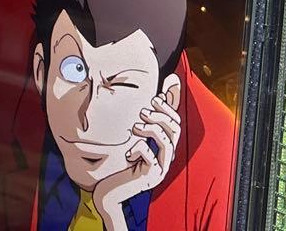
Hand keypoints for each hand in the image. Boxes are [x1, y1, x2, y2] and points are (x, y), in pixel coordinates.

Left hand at [93, 95, 180, 228]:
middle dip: (162, 114)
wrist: (109, 193)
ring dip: (152, 128)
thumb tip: (145, 99)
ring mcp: (161, 169)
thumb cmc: (119, 165)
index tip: (160, 91)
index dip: (171, 104)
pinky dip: (139, 149)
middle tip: (144, 109)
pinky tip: (128, 153)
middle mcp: (167, 157)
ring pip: (168, 142)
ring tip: (135, 127)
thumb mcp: (131, 140)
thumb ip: (141, 124)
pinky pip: (150, 156)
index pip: (176, 121)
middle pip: (176, 129)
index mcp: (164, 146)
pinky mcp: (152, 178)